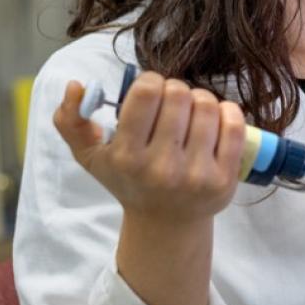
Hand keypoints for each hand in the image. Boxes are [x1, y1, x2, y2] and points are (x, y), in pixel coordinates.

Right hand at [53, 72, 245, 226]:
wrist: (165, 223)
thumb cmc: (128, 180)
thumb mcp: (90, 156)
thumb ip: (71, 120)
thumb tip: (76, 86)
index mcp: (126, 157)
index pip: (147, 93)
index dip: (150, 81)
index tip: (150, 91)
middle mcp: (161, 168)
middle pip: (179, 94)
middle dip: (175, 90)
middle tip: (172, 103)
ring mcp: (195, 175)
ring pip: (207, 105)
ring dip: (200, 99)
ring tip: (191, 112)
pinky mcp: (224, 179)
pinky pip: (233, 125)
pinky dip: (227, 111)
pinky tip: (216, 118)